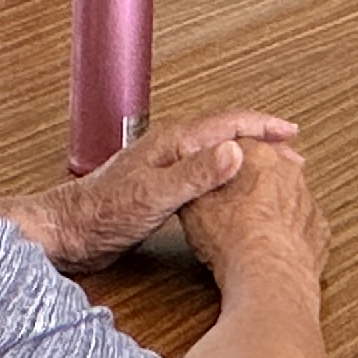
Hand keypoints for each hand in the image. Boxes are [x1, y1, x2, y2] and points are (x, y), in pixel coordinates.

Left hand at [24, 109, 302, 272]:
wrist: (66, 232)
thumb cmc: (101, 214)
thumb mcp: (155, 195)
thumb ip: (196, 174)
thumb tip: (236, 151)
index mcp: (173, 143)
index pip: (228, 124)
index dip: (263, 127)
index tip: (291, 133)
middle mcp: (170, 150)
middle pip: (225, 136)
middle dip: (261, 143)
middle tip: (291, 157)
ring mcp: (163, 168)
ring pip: (215, 155)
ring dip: (244, 160)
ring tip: (268, 172)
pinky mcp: (158, 190)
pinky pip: (203, 176)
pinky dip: (225, 180)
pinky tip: (229, 196)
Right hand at [184, 130, 324, 292]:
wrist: (267, 275)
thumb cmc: (232, 239)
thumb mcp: (193, 206)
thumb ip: (197, 182)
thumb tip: (192, 175)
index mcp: (257, 158)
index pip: (241, 145)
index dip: (226, 161)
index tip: (219, 176)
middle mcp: (288, 173)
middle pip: (268, 168)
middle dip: (252, 183)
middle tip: (233, 205)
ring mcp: (307, 200)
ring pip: (288, 196)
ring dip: (273, 208)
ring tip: (252, 231)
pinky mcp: (318, 229)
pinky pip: (302, 225)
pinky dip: (290, 233)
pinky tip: (273, 247)